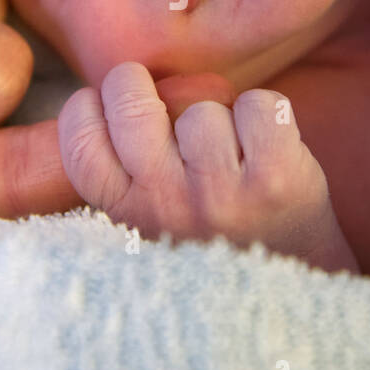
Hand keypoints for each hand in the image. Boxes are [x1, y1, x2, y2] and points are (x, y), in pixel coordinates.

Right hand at [57, 62, 357, 272]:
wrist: (288, 287)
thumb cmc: (210, 233)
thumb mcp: (149, 217)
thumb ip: (126, 169)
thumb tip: (113, 91)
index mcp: (126, 213)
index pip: (80, 141)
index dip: (90, 107)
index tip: (108, 108)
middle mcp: (166, 205)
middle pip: (131, 103)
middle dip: (140, 83)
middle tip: (157, 99)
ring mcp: (220, 193)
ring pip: (201, 106)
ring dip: (218, 114)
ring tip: (229, 150)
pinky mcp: (275, 179)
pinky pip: (259, 105)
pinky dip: (266, 112)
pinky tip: (266, 144)